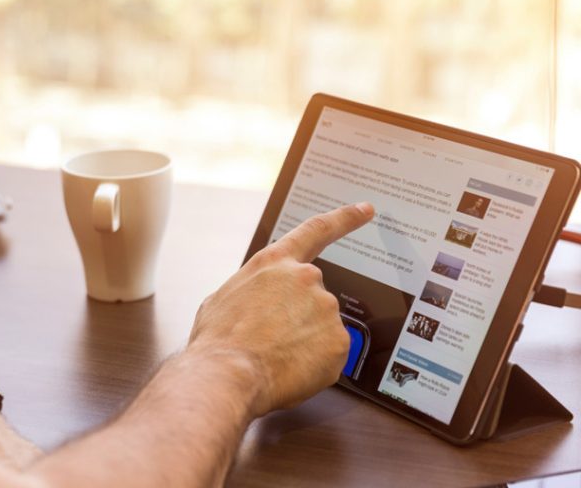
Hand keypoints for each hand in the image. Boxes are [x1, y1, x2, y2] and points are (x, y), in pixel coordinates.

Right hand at [188, 202, 374, 416]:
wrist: (227, 373)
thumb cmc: (219, 340)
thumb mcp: (223, 298)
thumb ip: (254, 290)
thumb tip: (259, 304)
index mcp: (275, 263)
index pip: (316, 230)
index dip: (345, 219)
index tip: (365, 210)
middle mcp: (306, 278)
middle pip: (313, 298)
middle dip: (297, 319)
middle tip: (271, 341)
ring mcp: (326, 308)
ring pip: (322, 328)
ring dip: (304, 342)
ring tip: (274, 356)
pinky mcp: (339, 341)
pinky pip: (330, 354)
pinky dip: (314, 364)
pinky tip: (289, 368)